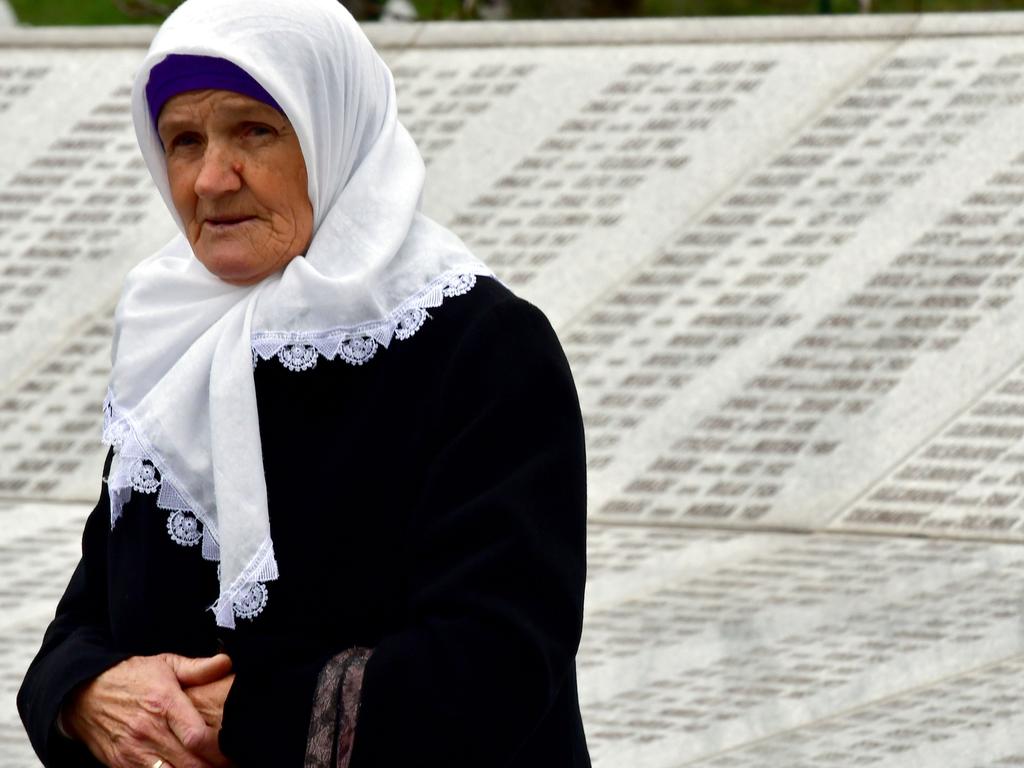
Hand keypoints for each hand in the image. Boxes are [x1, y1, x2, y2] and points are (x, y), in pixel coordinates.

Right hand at [64, 653, 232, 767]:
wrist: (83, 693)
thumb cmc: (131, 677)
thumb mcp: (165, 664)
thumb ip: (198, 668)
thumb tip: (227, 662)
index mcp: (165, 703)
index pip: (197, 736)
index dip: (219, 750)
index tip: (233, 751)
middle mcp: (149, 730)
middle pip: (188, 763)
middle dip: (212, 767)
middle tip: (228, 766)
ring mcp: (133, 751)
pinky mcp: (120, 765)